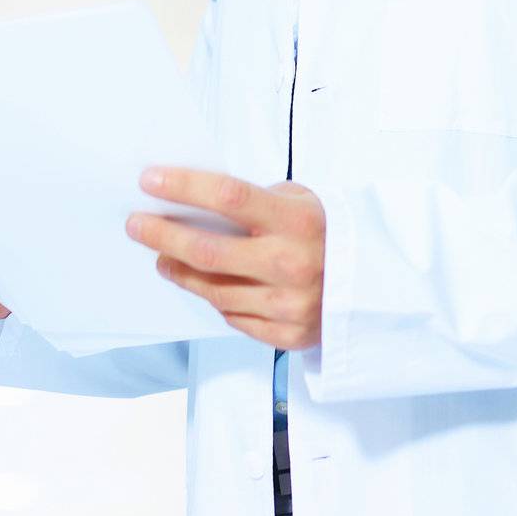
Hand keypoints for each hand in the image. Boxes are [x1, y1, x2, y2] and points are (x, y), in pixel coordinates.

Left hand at [127, 169, 324, 350]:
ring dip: (179, 271)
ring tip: (162, 256)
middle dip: (163, 235)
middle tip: (137, 224)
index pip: (229, 197)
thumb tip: (196, 206)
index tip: (149, 180)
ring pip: (214, 290)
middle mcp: (291, 263)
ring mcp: (288, 304)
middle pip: (208, 251)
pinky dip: (214, 298)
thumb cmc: (330, 231)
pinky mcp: (286, 335)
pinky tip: (202, 283)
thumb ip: (256, 204)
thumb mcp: (303, 201)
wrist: (380, 282)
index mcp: (297, 220)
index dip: (184, 187)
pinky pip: (233, 317)